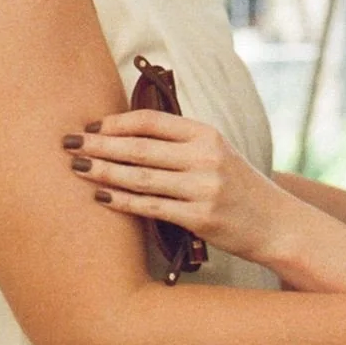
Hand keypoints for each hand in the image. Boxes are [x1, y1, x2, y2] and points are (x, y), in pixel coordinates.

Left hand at [62, 110, 289, 263]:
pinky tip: (100, 198)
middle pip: (140, 148)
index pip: (151, 120)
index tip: (91, 126)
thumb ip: (180, 142)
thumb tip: (127, 133)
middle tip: (68, 143)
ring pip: (140, 178)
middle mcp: (205, 157)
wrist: (277, 223)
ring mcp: (203, 188)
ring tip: (77, 168)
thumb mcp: (217, 152)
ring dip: (104, 172)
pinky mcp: (200, 218)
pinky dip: (122, 202)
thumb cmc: (238, 186)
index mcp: (207, 133)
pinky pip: (151, 207)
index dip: (116, 122)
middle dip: (100, 144)